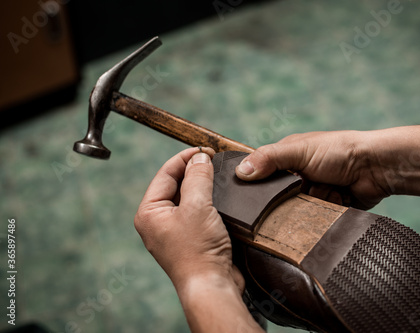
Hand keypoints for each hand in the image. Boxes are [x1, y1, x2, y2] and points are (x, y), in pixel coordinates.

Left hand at [135, 147, 263, 332]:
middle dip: (194, 171)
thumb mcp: (197, 206)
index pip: (165, 174)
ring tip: (217, 175)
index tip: (204, 150)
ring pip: (188, 198)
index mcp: (149, 213)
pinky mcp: (191, 238)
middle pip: (175, 184)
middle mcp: (158, 221)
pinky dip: (208, 201)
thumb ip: (197, 178)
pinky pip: (197, 212)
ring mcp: (174, 231)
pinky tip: (221, 196)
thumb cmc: (198, 252)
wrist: (212, 286)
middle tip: (213, 160)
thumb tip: (200, 158)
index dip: (185, 158)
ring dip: (202, 186)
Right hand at [235, 131, 387, 209]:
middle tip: (298, 194)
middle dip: (288, 200)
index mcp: (287, 158)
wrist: (377, 169)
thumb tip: (240, 172)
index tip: (257, 196)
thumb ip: (270, 159)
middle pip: (277, 198)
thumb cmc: (340, 150)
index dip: (258, 187)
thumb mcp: (300, 150)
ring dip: (308, 207)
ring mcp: (312, 194)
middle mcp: (297, 177)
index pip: (261, 176)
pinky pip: (313, 220)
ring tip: (323, 195)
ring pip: (295, 212)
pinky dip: (322, 214)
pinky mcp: (325, 209)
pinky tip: (332, 204)